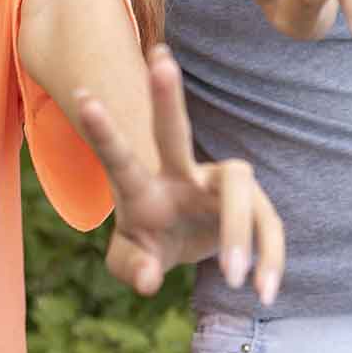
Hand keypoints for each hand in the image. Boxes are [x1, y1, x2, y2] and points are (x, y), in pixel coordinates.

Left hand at [75, 44, 285, 304]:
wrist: (188, 240)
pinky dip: (268, 258)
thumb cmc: (149, 245)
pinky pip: (268, 225)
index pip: (118, 159)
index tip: (82, 97)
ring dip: (236, 233)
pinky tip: (265, 293)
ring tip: (233, 280)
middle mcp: (181, 173)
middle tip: (159, 59)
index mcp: (142, 188)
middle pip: (174, 132)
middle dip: (165, 97)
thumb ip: (132, 269)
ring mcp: (218, 183)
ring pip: (237, 188)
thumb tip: (149, 280)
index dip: (102, 132)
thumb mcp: (132, 260)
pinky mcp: (252, 202)